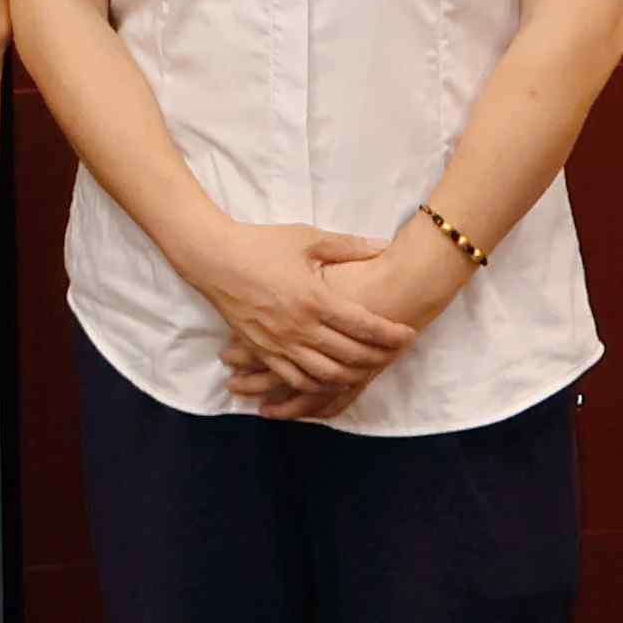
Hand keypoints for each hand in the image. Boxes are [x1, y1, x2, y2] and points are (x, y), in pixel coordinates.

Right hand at [177, 216, 416, 407]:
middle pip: (352, 355)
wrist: (213, 258)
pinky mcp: (264, 351)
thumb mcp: (306, 238)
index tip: (409, 334)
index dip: (392, 334)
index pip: (365, 325)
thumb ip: (347, 246)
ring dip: (354, 374)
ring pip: (328, 374)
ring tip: (368, 366)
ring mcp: (281, 343)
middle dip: (380, 357)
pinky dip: (318, 383)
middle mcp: (301, 327)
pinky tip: (330, 377)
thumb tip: (383, 246)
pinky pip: (296, 379)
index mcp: (315, 298)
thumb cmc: (260, 244)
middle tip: (395, 352)